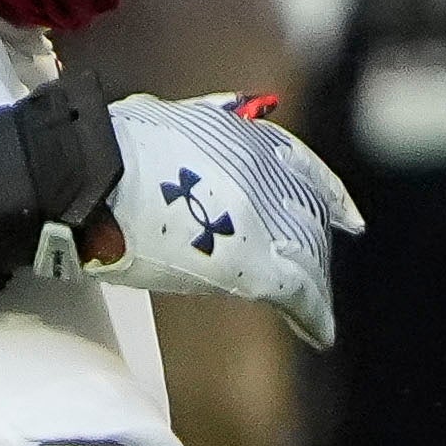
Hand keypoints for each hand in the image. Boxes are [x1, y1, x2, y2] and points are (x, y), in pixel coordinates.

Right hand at [79, 93, 360, 347]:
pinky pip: (299, 294)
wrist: (97, 177)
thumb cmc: (116, 147)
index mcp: (251, 138)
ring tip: (316, 309)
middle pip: (308, 216)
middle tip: (316, 266)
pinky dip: (313, 316)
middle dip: (314, 243)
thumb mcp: (171, 116)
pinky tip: (320, 333)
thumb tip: (227, 112)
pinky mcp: (253, 262)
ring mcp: (265, 218)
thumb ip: (209, 118)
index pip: (304, 167)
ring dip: (311, 281)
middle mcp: (269, 175)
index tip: (347, 216)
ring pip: (308, 257)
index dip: (329, 194)